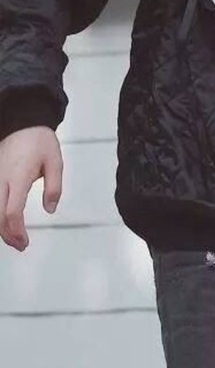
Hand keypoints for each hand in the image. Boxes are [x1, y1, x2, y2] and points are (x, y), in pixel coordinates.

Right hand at [0, 127, 62, 251]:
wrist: (22, 122)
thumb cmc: (39, 140)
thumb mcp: (55, 161)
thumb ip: (54, 187)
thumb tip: (50, 208)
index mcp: (19, 176)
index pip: (12, 211)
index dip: (17, 231)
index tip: (24, 241)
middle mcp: (2, 179)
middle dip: (7, 235)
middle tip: (21, 245)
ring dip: (1, 227)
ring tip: (15, 238)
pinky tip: (6, 223)